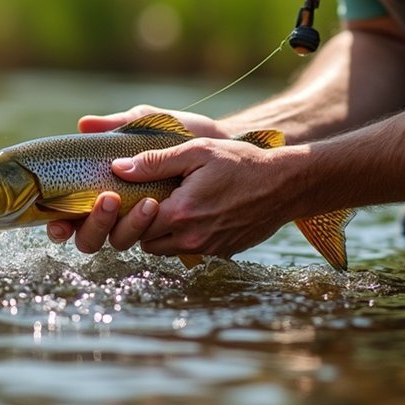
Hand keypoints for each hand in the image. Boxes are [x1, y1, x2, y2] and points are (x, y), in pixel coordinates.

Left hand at [47, 105, 224, 245]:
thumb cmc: (241, 162)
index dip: (126, 214)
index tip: (125, 198)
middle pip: (146, 243)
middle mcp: (192, 238)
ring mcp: (208, 249)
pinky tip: (193, 214)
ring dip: (161, 233)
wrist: (287, 184)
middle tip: (146, 201)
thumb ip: (155, 161)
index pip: (134, 226)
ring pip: (166, 250)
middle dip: (141, 226)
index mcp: (181, 213)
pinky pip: (190, 251)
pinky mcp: (222, 253)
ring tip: (168, 206)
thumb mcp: (197, 151)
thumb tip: (118, 168)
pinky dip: (185, 237)